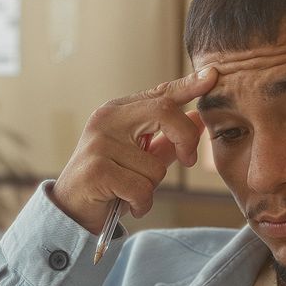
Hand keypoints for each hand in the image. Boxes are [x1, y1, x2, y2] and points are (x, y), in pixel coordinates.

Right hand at [49, 67, 218, 233]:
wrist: (71, 209)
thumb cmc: (109, 182)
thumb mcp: (141, 157)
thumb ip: (168, 139)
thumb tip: (198, 118)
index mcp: (118, 111)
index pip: (160, 94)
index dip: (189, 85)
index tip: (214, 75)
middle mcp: (107, 120)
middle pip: (165, 113)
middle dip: (185, 140)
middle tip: (187, 160)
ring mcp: (99, 143)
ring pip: (155, 166)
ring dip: (150, 189)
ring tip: (130, 192)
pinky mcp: (96, 170)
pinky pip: (141, 189)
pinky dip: (140, 204)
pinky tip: (126, 205)